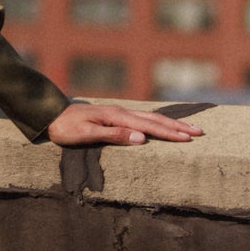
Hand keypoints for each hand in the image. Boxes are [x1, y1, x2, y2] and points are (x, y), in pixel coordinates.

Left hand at [46, 102, 203, 146]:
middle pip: (155, 119)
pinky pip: (142, 118)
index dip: (169, 133)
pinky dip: (157, 122)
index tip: (188, 138)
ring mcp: (118, 112)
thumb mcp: (86, 134)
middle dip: (177, 126)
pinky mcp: (115, 115)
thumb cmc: (65, 128)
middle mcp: (121, 112)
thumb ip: (114, 135)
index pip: (149, 127)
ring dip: (170, 123)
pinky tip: (162, 125)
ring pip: (150, 117)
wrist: (49, 114)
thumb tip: (142, 138)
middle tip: (199, 132)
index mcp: (117, 116)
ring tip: (187, 128)